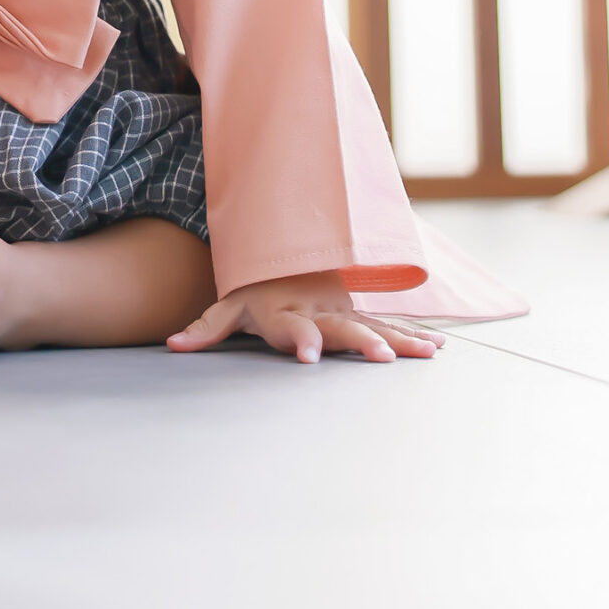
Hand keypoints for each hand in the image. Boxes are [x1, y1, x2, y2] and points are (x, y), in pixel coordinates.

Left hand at [167, 271, 444, 365]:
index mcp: (284, 311)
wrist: (288, 251)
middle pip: (340, 327)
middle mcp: (318, 310)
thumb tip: (172, 345)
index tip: (307, 357)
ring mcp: (343, 310)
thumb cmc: (256, 288)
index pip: (290, 327)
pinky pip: (389, 325)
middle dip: (360, 341)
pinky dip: (413, 334)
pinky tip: (436, 348)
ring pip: (373, 325)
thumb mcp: (229, 305)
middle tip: (380, 357)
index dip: (299, 340)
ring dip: (399, 338)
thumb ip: (205, 327)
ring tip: (424, 353)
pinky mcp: (359, 313)